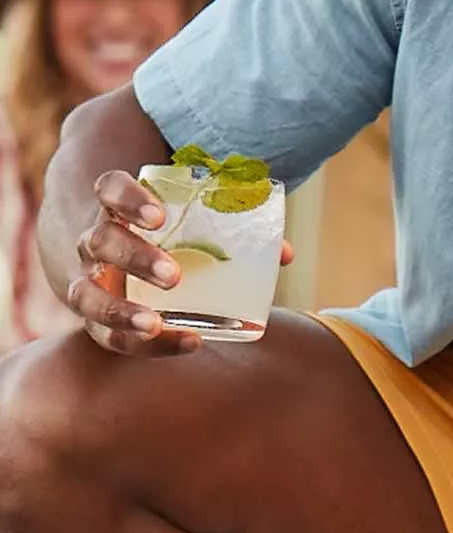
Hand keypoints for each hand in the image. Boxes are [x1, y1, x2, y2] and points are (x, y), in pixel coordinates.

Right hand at [71, 171, 295, 356]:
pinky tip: (186, 343)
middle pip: (101, 241)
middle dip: (136, 258)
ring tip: (156, 323)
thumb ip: (236, 230)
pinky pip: (108, 336)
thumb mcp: (193, 222)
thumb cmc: (169, 235)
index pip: (109, 188)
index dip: (128, 198)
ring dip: (121, 312)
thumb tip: (284, 254)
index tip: (159, 217)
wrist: (120, 260)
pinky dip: (144, 345)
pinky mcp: (95, 321)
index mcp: (118, 205)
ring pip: (87, 295)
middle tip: (174, 275)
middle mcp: (96, 241)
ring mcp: (89, 281)